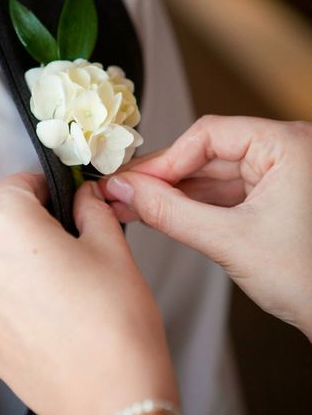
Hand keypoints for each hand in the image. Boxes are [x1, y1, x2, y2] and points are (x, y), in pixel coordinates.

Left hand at [0, 173, 176, 414]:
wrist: (108, 397)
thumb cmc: (112, 319)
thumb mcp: (111, 245)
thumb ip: (91, 207)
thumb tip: (85, 195)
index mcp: (2, 223)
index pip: (18, 184)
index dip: (47, 189)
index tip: (66, 201)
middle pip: (2, 222)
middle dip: (33, 225)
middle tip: (73, 246)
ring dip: (20, 260)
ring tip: (63, 285)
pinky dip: (13, 294)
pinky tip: (49, 312)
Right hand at [101, 116, 311, 339]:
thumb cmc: (309, 280)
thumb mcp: (228, 241)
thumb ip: (170, 212)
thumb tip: (126, 190)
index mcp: (289, 145)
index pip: (209, 134)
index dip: (166, 159)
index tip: (134, 181)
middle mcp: (287, 151)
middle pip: (207, 153)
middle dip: (163, 178)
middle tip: (122, 191)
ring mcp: (279, 174)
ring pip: (211, 174)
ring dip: (172, 192)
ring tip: (132, 204)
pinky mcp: (271, 197)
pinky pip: (223, 193)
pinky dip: (192, 205)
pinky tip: (160, 212)